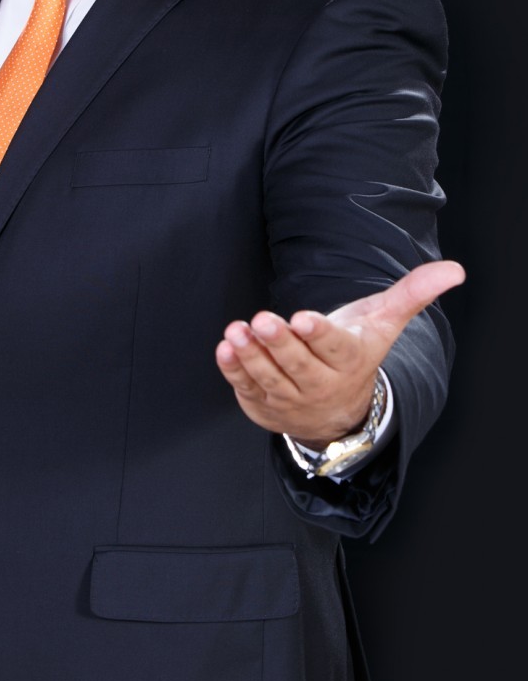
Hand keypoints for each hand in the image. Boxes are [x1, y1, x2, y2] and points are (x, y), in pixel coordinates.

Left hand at [215, 260, 464, 447]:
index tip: (302, 318)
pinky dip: (234, 371)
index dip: (318, 334)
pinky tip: (224, 349)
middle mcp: (320, 384)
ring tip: (236, 331)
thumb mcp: (383, 323)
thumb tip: (455, 269)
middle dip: (279, 343)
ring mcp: (290, 398)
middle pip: (298, 364)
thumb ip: (412, 294)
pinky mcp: (263, 404)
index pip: (334, 348)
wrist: (338, 411)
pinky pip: (246, 388)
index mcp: (348, 361)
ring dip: (250, 355)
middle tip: (261, 320)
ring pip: (269, 378)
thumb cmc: (356, 352)